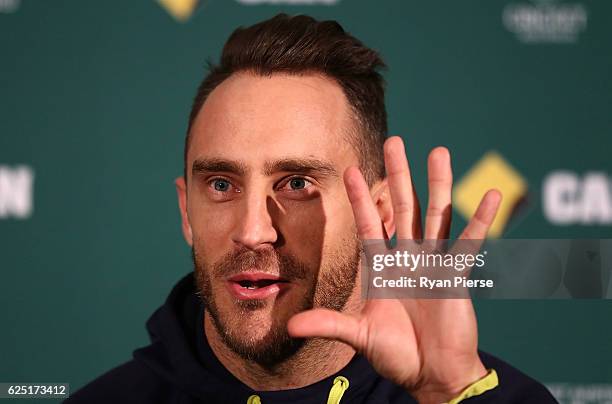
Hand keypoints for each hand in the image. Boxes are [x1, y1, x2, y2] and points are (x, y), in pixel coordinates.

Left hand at [287, 136, 501, 402]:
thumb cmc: (398, 355)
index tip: (351, 170)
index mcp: (382, 270)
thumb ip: (329, 325)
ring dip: (437, 184)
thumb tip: (290, 327)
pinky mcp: (456, 275)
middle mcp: (407, 259)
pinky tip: (491, 196)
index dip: (361, 199)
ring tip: (438, 151)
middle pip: (401, 208)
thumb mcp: (360, 337)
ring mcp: (433, 263)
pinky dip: (480, 220)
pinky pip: (470, 243)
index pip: (369, 225)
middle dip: (397, 175)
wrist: (433, 375)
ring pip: (435, 214)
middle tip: (393, 141)